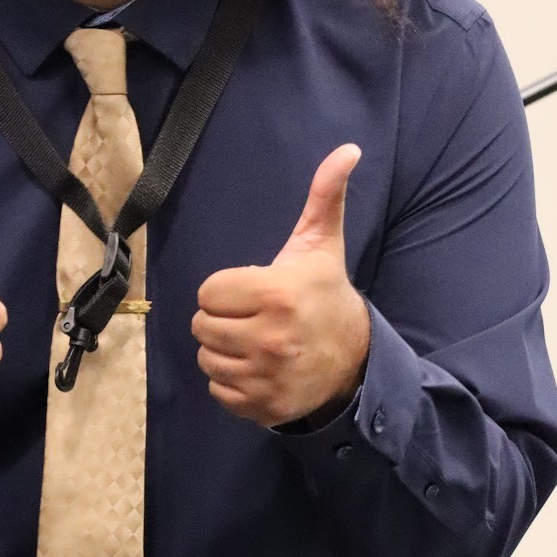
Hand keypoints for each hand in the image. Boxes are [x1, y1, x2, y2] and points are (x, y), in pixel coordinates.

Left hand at [191, 144, 369, 428]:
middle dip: (222, 318)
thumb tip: (348, 149)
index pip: (207, 293)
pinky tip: (256, 368)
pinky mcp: (263, 407)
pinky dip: (231, 381)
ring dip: (223, 350)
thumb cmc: (325, 295)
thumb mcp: (320, 244)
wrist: (356, 361)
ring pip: (206, 359)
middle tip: (251, 316)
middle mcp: (271, 339)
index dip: (225, 289)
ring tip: (254, 340)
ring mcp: (266, 377)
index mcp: (277, 295)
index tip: (252, 290)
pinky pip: (217, 391)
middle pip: (201, 326)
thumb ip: (325, 195)